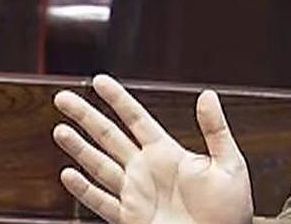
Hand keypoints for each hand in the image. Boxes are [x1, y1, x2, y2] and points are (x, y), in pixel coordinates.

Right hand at [53, 74, 253, 223]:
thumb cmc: (230, 208)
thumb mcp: (229, 163)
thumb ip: (215, 129)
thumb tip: (207, 94)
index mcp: (168, 153)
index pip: (137, 119)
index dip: (118, 99)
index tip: (100, 80)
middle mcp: (146, 170)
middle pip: (109, 136)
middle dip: (86, 116)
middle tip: (63, 97)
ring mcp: (135, 193)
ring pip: (99, 165)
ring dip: (79, 148)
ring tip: (59, 129)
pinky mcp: (130, 218)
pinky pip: (102, 202)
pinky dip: (84, 190)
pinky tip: (68, 174)